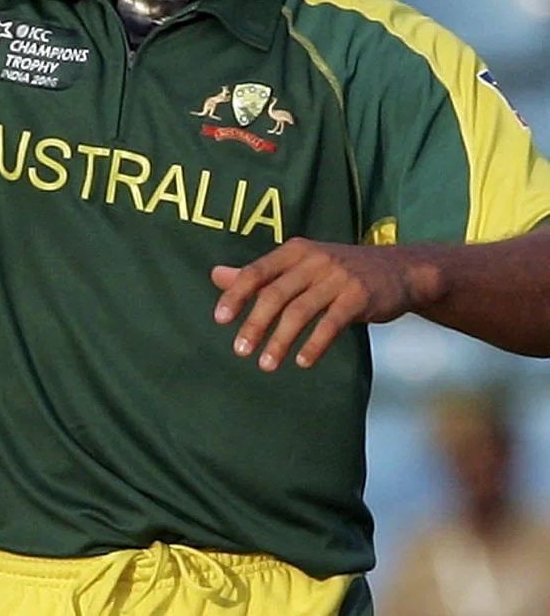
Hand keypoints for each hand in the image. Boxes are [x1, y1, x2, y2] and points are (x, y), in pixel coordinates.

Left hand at [211, 238, 441, 370]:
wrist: (401, 270)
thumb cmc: (339, 271)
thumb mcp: (300, 265)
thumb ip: (260, 274)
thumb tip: (215, 275)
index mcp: (294, 251)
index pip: (256, 272)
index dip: (236, 296)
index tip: (220, 320)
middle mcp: (313, 260)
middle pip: (275, 295)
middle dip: (255, 325)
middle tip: (240, 351)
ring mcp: (338, 277)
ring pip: (300, 312)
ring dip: (280, 341)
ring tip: (266, 365)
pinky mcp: (359, 296)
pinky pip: (331, 324)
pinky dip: (314, 344)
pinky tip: (302, 362)